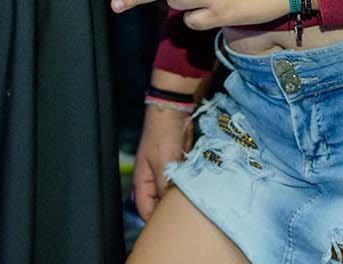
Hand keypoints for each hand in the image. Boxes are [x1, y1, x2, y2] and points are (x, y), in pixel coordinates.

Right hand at [133, 102, 193, 220]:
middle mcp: (154, 180)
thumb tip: (171, 209)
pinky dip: (190, 188)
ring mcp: (167, 173)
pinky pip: (184, 183)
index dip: (156, 222)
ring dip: (182, 199)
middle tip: (186, 221)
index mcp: (143, 182)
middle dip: (171, 213)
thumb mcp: (164, 165)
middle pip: (160, 205)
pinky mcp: (180, 167)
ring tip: (195, 208)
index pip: (146, 210)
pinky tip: (199, 193)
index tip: (171, 230)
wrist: (175, 111)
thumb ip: (166, 188)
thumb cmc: (163, 135)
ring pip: (174, 195)